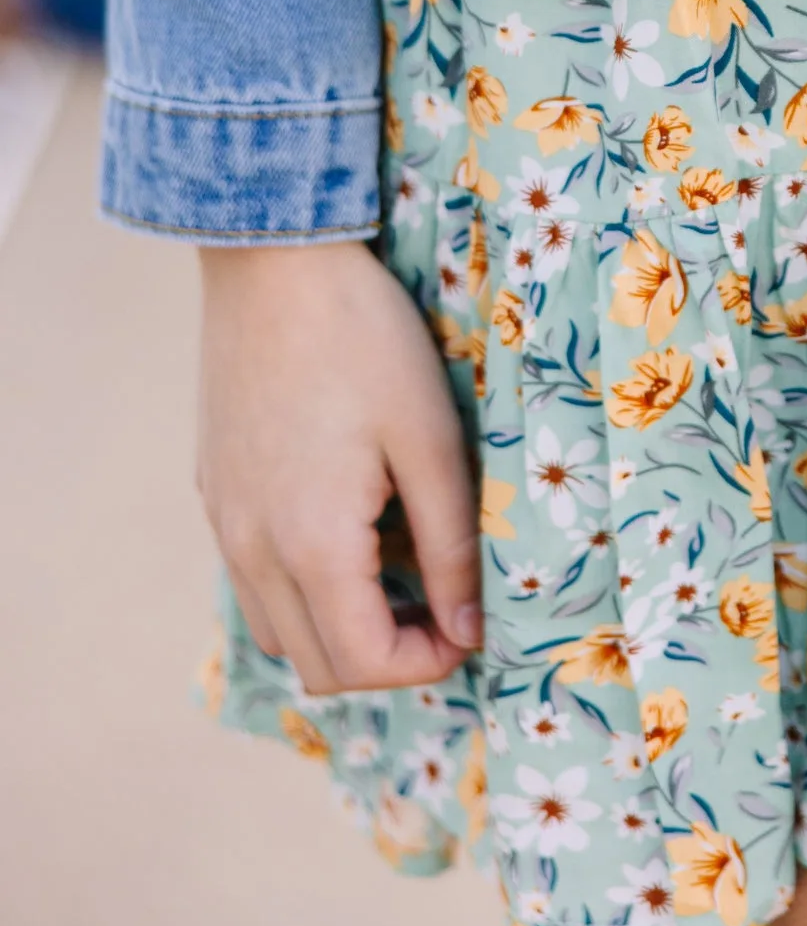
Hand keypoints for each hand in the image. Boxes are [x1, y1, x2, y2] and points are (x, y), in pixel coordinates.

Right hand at [197, 240, 480, 694]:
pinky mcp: (216, 492)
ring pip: (278, 629)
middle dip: (388, 656)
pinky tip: (351, 527)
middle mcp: (252, 550)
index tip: (472, 625)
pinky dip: (303, 587)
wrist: (273, 260)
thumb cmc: (364, 338)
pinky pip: (253, 578)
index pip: (361, 664)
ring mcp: (224, 522)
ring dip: (340, 627)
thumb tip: (468, 630)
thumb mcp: (431, 437)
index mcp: (311, 544)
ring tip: (401, 569)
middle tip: (445, 603)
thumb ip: (450, 543)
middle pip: (315, 664)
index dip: (427, 665)